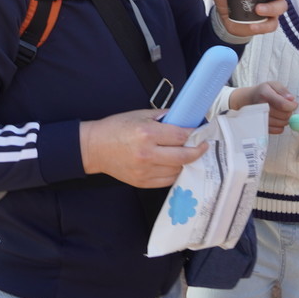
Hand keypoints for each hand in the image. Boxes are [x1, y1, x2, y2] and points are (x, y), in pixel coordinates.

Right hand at [79, 108, 208, 187]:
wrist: (94, 148)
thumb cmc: (116, 128)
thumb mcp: (140, 115)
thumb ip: (164, 117)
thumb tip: (185, 118)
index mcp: (146, 134)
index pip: (180, 136)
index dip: (194, 134)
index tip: (200, 132)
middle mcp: (147, 154)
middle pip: (183, 156)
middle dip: (198, 150)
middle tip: (203, 145)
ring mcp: (145, 171)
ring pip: (177, 170)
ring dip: (187, 162)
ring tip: (190, 154)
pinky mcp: (142, 182)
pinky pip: (167, 180)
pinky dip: (175, 172)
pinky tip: (177, 164)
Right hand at [229, 81, 297, 133]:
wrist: (248, 100)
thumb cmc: (263, 91)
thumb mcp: (272, 85)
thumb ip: (283, 90)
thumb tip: (291, 99)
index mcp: (265, 95)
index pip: (283, 104)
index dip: (292, 106)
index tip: (294, 104)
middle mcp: (261, 107)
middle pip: (284, 115)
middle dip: (289, 111)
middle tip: (286, 107)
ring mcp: (261, 118)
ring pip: (282, 123)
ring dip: (286, 119)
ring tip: (281, 113)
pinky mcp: (262, 127)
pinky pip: (278, 130)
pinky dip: (281, 126)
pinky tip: (278, 119)